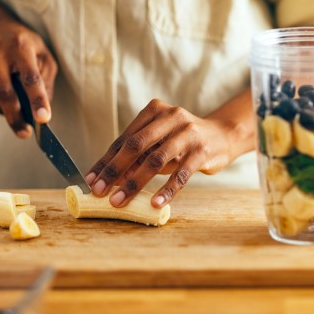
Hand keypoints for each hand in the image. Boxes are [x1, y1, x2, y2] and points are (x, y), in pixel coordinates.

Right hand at [0, 18, 57, 137]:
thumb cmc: (23, 42)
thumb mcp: (42, 52)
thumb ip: (46, 78)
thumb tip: (44, 107)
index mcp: (21, 46)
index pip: (30, 77)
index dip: (37, 99)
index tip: (43, 119)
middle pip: (5, 93)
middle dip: (15, 117)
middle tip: (25, 133)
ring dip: (7, 112)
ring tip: (18, 113)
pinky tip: (5, 94)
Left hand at [85, 99, 243, 208]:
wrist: (222, 136)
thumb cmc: (182, 140)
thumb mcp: (159, 141)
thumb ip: (137, 156)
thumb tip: (109, 180)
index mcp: (154, 111)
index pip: (124, 139)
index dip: (106, 160)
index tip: (91, 180)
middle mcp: (171, 117)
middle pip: (136, 146)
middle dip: (115, 170)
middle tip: (100, 191)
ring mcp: (188, 133)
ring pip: (156, 160)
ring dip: (135, 183)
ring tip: (120, 201)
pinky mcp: (202, 151)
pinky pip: (181, 174)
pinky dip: (167, 190)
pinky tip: (155, 203)